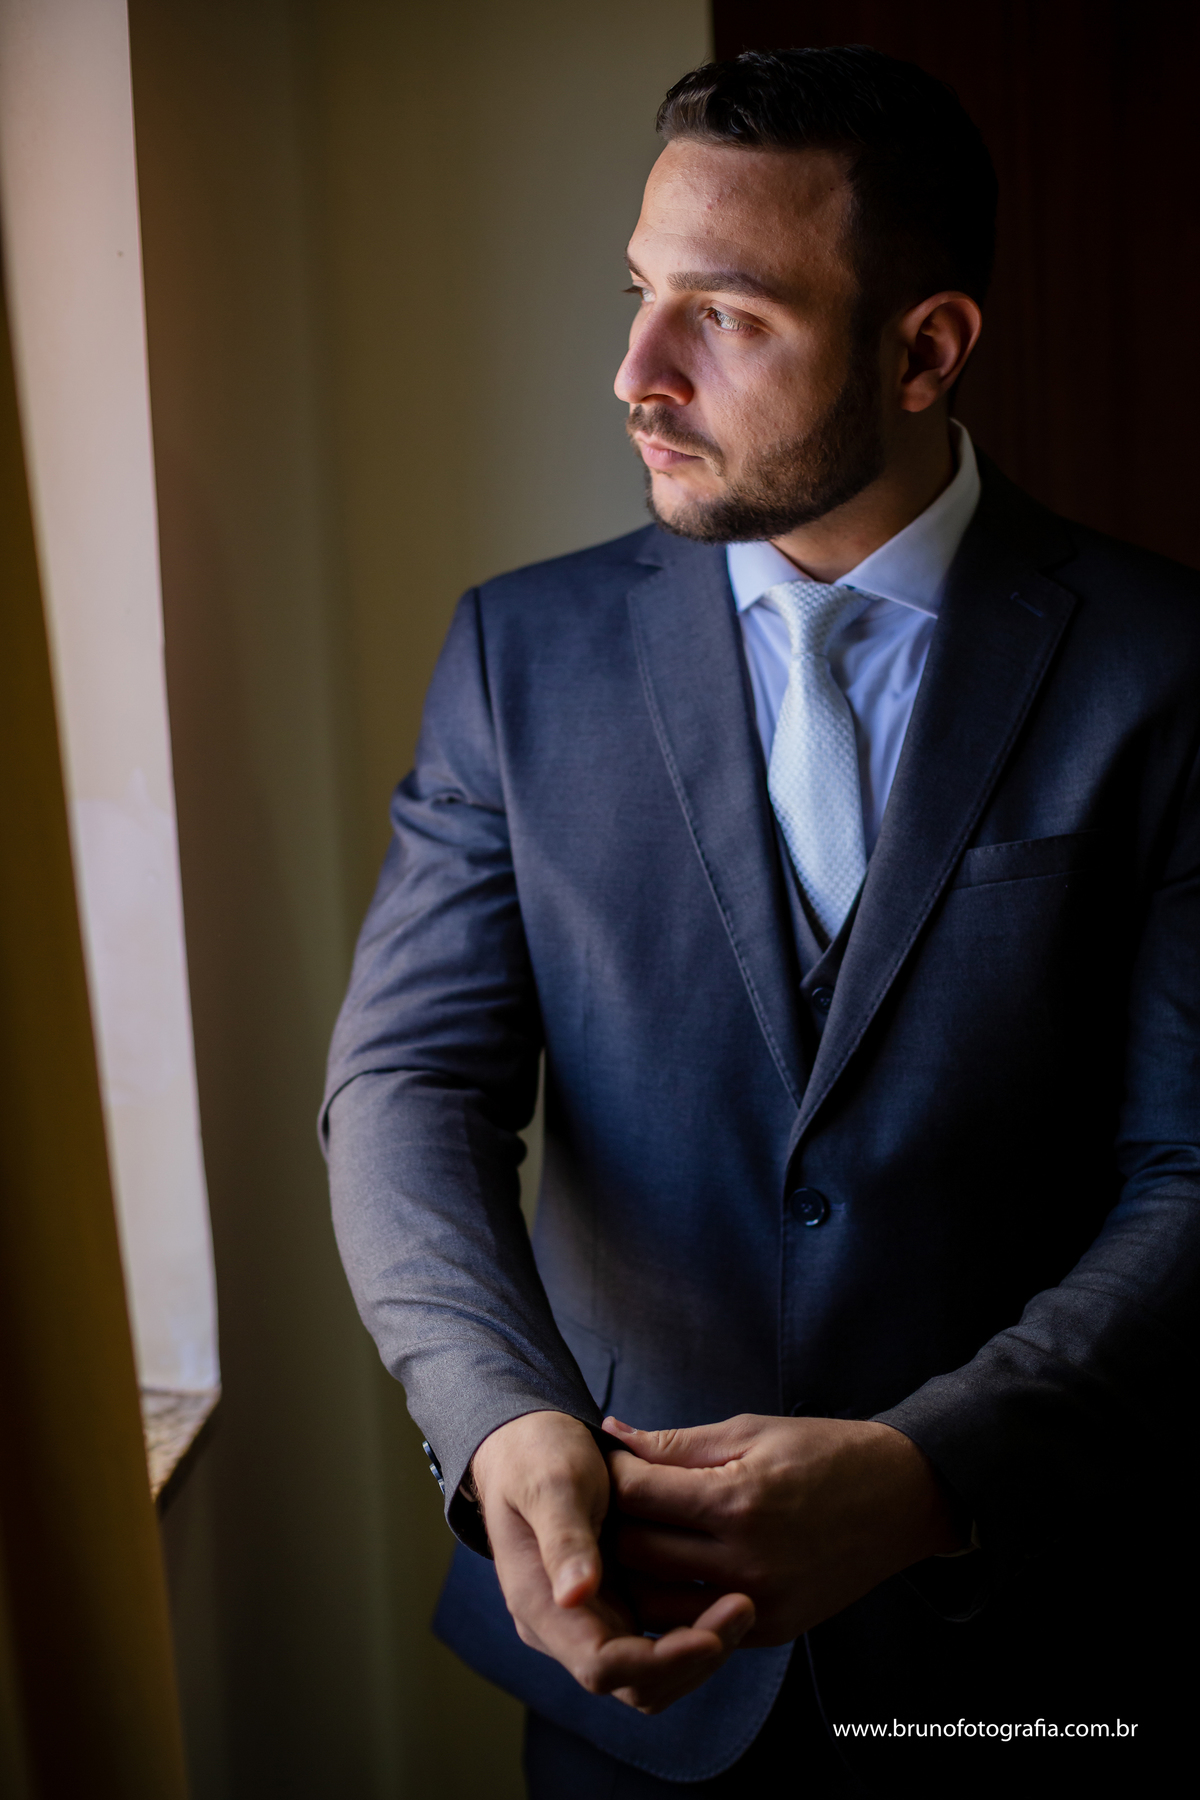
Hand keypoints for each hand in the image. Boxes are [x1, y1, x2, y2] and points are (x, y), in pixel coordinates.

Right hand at [470, 1410, 754, 1712]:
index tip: (709, 1636)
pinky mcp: (615, 1606)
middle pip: (635, 1682)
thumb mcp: (550, 1483)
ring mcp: (591, 1620)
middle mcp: (564, 1626)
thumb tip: (574, 1595)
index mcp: (539, 1603)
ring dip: (700, 1651)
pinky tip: (727, 1597)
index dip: (658, 1660)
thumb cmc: (537, 1456)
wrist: (527, 1442)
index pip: (602, 1664)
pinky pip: (660, 1646)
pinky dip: (694, 1633)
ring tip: (743, 1605)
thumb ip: (564, 1537)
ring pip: (654, 1675)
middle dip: (691, 1659)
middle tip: (742, 1610)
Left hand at [604, 1412, 962, 1644]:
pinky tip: (662, 1573)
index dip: (611, 1476)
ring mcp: (758, 1604)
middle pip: (637, 1552)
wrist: (901, 1499)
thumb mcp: (750, 1431)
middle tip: (602, 1506)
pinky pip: (695, 1625)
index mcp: (738, 1499)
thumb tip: (612, 1436)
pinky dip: (670, 1603)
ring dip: (632, 1574)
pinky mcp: (770, 1630)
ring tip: (626, 1542)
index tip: (603, 1464)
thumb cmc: (823, 1452)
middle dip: (611, 1526)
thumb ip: (677, 1444)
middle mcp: (745, 1561)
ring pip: (655, 1602)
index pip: (638, 1495)